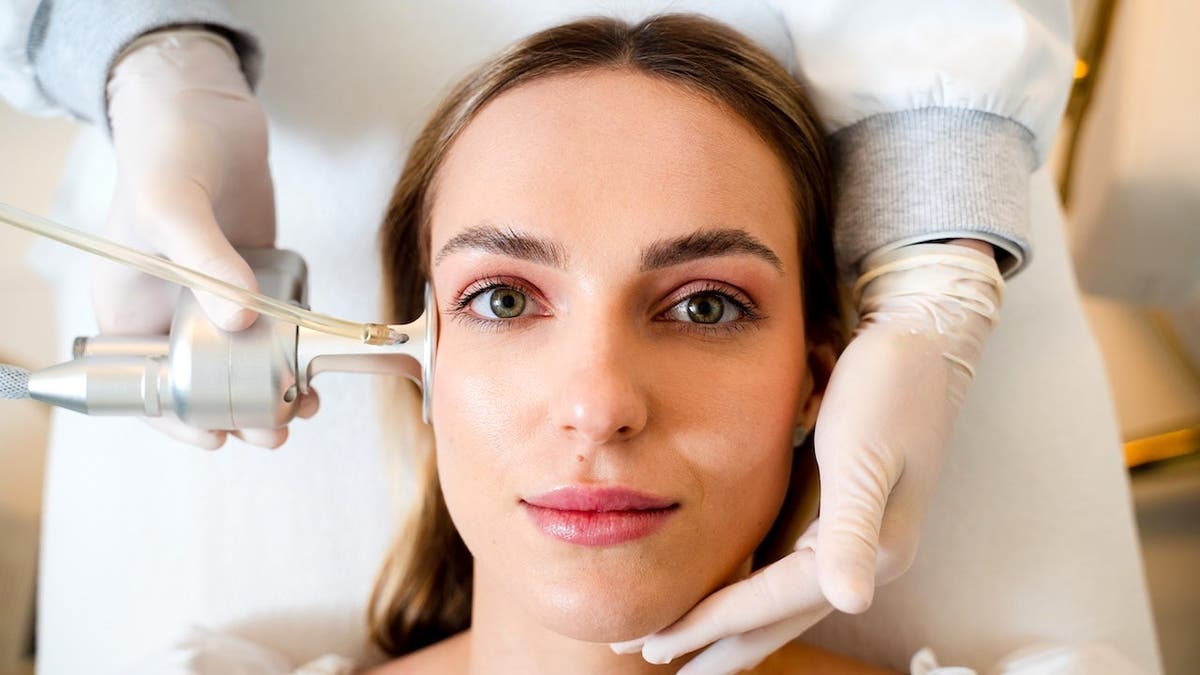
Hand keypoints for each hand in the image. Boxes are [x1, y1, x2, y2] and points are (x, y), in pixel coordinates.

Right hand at [97, 29, 312, 448]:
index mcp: (130, 308)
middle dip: (241, 414)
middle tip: (278, 428)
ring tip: (305, 405)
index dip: (179, 420)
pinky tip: (318, 364)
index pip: (145, 387)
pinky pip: (276, 327)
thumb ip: (204, 261)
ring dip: (274, 389)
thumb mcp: (173, 206)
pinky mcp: (257, 278)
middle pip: (204, 385)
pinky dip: (294, 349)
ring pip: (246, 364)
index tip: (218, 440)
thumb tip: (241, 320)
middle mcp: (173, 312)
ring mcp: (218, 298)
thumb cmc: (167, 150)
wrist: (205, 106)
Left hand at [611, 240, 1002, 672]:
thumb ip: (854, 530)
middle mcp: (861, 557)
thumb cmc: (888, 387)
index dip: (709, 626)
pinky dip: (747, 590)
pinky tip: (721, 591)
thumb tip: (853, 602)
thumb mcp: (862, 456)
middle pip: (773, 619)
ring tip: (677, 640)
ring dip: (727, 625)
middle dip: (712, 644)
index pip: (769, 602)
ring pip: (776, 601)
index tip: (655, 644)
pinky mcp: (835, 516)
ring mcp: (849, 540)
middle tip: (648, 654)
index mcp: (868, 549)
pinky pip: (782, 569)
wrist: (923, 342)